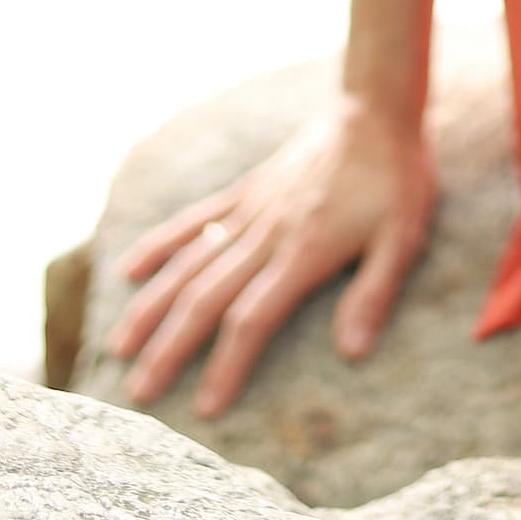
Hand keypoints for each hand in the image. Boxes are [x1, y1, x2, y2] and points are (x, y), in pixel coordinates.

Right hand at [104, 94, 436, 418]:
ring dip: (151, 306)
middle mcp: (264, 235)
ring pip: (188, 263)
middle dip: (169, 349)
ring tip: (118, 347)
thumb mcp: (402, 238)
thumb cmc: (396, 179)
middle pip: (204, 298)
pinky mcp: (245, 190)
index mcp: (302, 252)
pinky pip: (193, 219)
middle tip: (138, 395)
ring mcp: (248, 210)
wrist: (375, 109)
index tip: (204, 410)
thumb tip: (352, 354)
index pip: (251, 318)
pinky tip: (129, 269)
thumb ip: (374, 294)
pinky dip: (159, 244)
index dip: (226, 365)